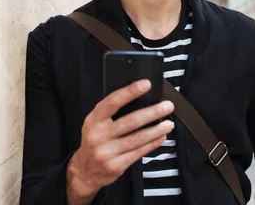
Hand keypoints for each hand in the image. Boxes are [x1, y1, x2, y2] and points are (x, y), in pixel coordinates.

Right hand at [67, 79, 174, 203]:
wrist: (85, 171)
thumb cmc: (95, 140)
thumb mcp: (96, 123)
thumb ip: (112, 113)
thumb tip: (140, 98)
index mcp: (94, 120)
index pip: (113, 102)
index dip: (130, 92)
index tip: (146, 84)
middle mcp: (98, 135)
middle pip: (130, 121)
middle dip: (152, 112)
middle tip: (167, 106)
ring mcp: (107, 152)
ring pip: (137, 138)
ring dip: (156, 130)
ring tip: (169, 123)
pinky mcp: (116, 166)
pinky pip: (139, 152)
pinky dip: (153, 143)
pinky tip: (161, 137)